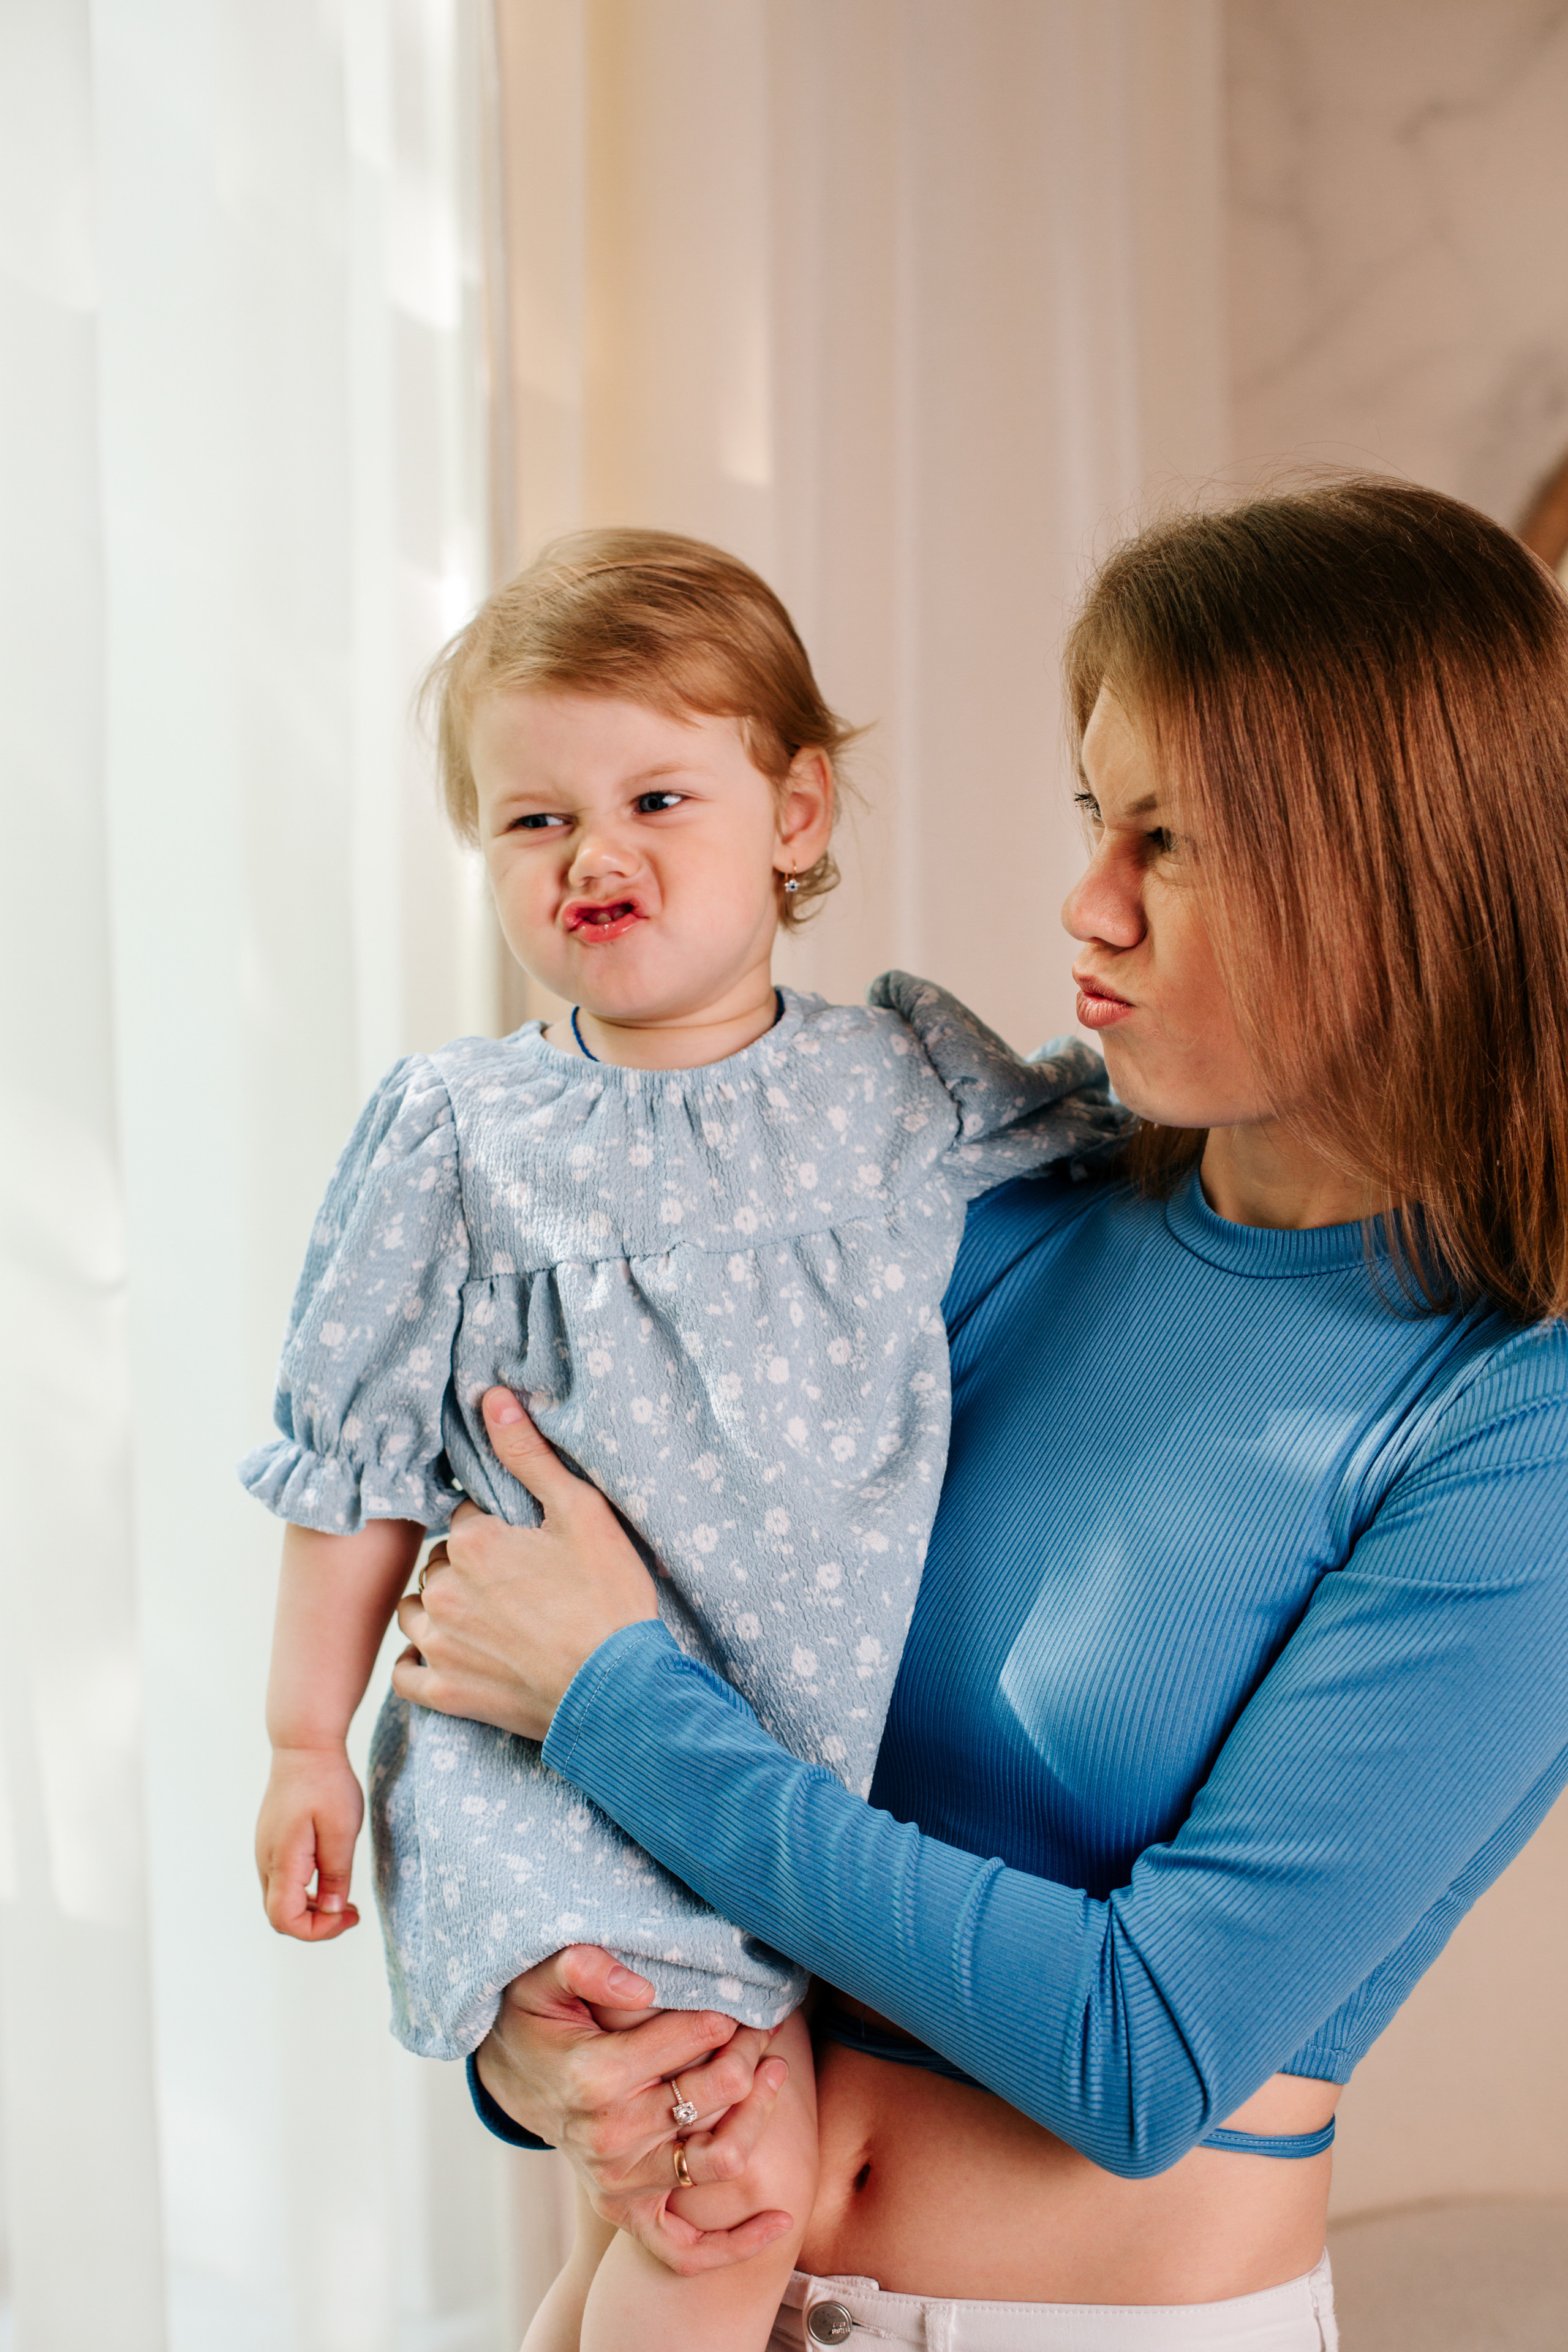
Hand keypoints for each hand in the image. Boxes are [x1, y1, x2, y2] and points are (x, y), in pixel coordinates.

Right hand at [256, 1744, 363, 1938]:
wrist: (303, 1747)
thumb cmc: (326, 1783)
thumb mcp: (341, 1828)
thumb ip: (336, 1873)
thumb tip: (334, 1911)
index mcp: (282, 1861)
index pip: (285, 1919)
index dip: (317, 1930)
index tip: (349, 1915)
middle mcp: (266, 1862)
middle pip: (280, 1916)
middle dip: (317, 1924)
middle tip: (352, 1912)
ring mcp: (266, 1853)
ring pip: (281, 1900)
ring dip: (312, 1909)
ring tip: (346, 1900)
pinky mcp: (272, 1844)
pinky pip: (283, 1881)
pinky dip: (306, 1892)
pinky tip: (330, 1879)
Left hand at [391, 1389, 658, 1739]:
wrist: (620, 1691)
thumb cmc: (607, 1598)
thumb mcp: (581, 1512)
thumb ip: (529, 1455)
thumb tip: (491, 1398)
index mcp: (473, 1541)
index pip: (465, 1519)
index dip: (498, 1530)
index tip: (528, 1548)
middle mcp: (443, 1589)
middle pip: (440, 1563)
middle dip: (468, 1568)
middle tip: (518, 1586)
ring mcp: (440, 1644)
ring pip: (417, 1611)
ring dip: (441, 1609)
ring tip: (489, 1618)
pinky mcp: (445, 1693)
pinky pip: (406, 1672)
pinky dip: (421, 1663)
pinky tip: (451, 1655)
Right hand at [474, 1945, 795, 2274]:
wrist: (512, 2078)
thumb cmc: (538, 2020)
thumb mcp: (542, 1980)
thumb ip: (583, 1966)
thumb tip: (642, 1984)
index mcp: (595, 2076)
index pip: (692, 2039)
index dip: (728, 2015)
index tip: (745, 2001)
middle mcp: (610, 2136)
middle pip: (715, 2095)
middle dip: (749, 2054)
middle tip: (763, 2027)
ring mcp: (620, 2181)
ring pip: (719, 2158)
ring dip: (759, 2116)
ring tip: (775, 2073)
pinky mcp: (624, 2210)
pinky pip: (684, 2249)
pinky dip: (734, 2246)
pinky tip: (780, 2220)